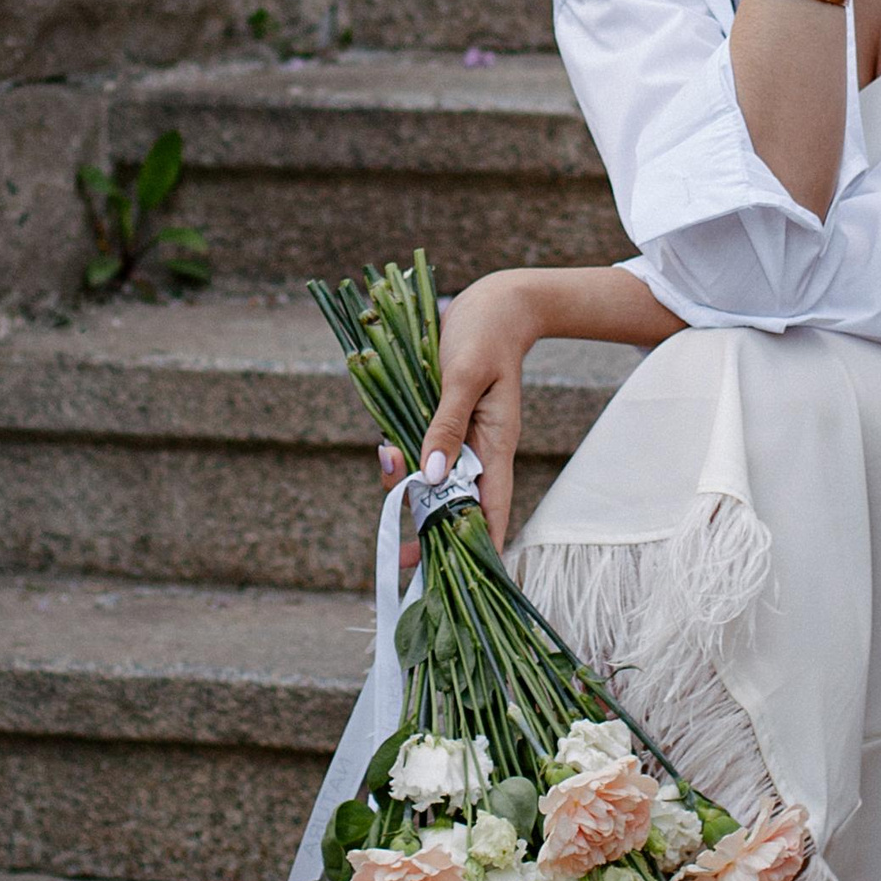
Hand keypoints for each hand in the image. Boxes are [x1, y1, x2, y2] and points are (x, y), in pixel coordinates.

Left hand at [409, 270, 538, 545]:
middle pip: (453, 506)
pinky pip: (417, 453)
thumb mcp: (464, 377)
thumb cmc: (484, 335)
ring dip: (405, 486)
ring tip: (386, 459)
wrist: (491, 303)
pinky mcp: (438, 424)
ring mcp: (457, 440)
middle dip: (426, 531)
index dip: (476, 547)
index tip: (456, 577)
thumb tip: (429, 477)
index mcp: (495, 448)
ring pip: (430, 482)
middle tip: (396, 556)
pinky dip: (400, 459)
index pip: (491, 512)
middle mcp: (477, 452)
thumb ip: (446, 426)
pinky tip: (386, 451)